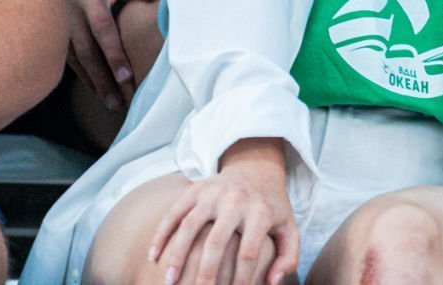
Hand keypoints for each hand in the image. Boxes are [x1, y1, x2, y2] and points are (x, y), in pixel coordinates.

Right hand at [68, 0, 162, 108]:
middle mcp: (87, 0)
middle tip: (127, 79)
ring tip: (115, 102)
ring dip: (98, 78)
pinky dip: (87, 79)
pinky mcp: (60, 36)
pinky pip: (73, 61)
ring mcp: (70, 19)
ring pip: (83, 52)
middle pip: (100, 28)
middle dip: (113, 54)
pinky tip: (101, 96)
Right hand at [149, 138, 297, 284]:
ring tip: (170, 282)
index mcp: (261, 212)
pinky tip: (153, 256)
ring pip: (190, 226)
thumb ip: (288, 257)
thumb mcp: (288, 228)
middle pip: (216, 241)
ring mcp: (214, 193)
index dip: (240, 279)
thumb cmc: (270, 209)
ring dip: (177, 256)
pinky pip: (174, 212)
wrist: (256, 170)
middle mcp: (236, 200)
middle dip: (205, 273)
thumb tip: (271, 282)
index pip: (248, 252)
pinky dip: (161, 234)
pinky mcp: (196, 188)